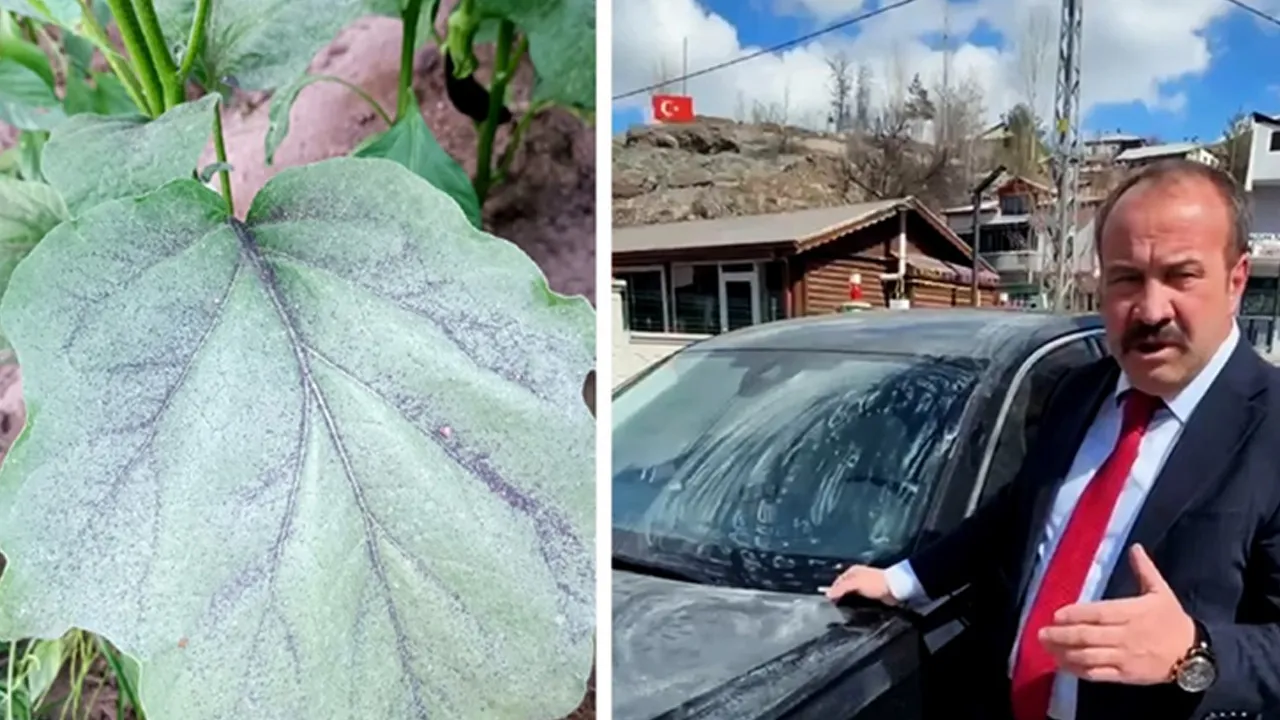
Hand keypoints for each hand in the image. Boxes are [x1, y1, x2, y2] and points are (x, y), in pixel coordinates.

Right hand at [823, 565, 898, 604]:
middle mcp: (857, 578)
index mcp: (853, 571)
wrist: (894, 589)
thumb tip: (828, 594)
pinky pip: (858, 600)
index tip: (829, 601)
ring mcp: (864, 586)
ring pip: (851, 595)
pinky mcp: (870, 595)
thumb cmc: (875, 582)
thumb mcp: (855, 583)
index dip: (832, 590)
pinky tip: (853, 610)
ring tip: (842, 610)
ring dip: (847, 601)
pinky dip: (855, 604)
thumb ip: (841, 588)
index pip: (838, 581)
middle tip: (834, 607)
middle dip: (839, 596)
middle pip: (843, 588)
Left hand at [1039, 544, 1194, 684]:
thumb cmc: (1173, 620)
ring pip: (1088, 656)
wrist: (1193, 655)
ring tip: (1047, 647)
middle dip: (1061, 635)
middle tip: (1041, 633)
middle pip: (1088, 636)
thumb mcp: (1161, 592)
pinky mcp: (1125, 675)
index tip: (1056, 614)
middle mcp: (1126, 636)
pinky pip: (1097, 674)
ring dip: (1064, 653)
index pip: (1099, 613)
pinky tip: (1063, 665)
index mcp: (1132, 613)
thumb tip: (1134, 547)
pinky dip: (1078, 670)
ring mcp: (1124, 658)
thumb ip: (1144, 569)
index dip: (1075, 614)